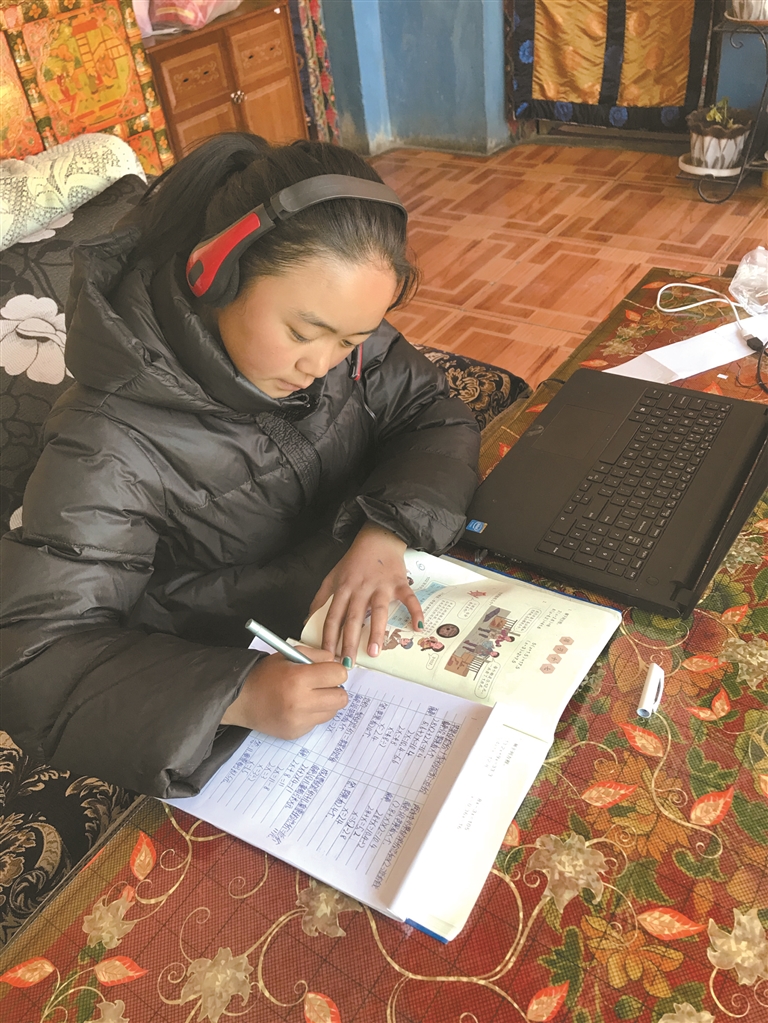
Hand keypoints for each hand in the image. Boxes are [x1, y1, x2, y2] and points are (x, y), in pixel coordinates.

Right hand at [221, 646, 346, 738]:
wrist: (241, 700)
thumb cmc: (265, 674)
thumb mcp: (288, 655)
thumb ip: (316, 656)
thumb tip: (337, 663)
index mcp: (298, 679)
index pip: (338, 674)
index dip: (335, 671)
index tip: (327, 671)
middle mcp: (301, 702)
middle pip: (341, 698)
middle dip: (335, 689)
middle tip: (322, 685)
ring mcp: (299, 721)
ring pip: (332, 711)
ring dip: (326, 703)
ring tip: (309, 696)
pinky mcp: (296, 733)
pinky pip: (317, 722)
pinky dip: (312, 714)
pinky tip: (297, 708)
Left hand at [308, 522, 422, 663]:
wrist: (378, 538)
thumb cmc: (354, 561)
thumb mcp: (332, 577)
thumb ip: (321, 599)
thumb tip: (307, 621)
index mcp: (343, 588)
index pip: (333, 616)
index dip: (329, 637)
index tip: (327, 656)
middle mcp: (361, 588)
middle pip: (353, 618)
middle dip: (349, 642)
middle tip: (347, 663)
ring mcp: (381, 586)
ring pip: (378, 611)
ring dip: (376, 632)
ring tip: (374, 652)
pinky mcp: (399, 583)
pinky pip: (408, 599)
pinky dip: (415, 611)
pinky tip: (417, 627)